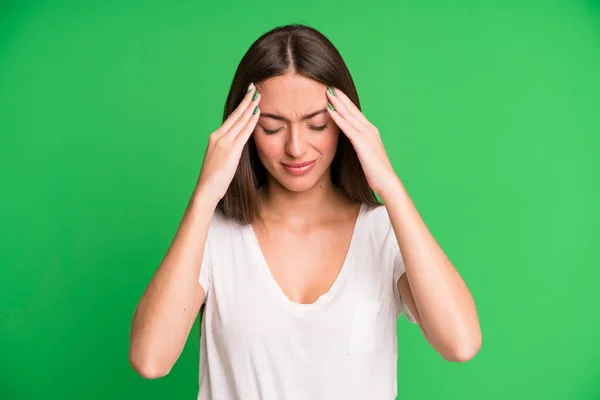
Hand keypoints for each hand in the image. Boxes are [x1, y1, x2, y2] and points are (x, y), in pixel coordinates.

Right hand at [195, 83, 260, 202]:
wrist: (206, 189)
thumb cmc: (214, 179)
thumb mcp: (219, 159)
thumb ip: (227, 149)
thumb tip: (237, 146)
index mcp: (215, 137)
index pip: (230, 118)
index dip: (240, 106)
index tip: (247, 95)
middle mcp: (218, 136)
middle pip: (235, 115)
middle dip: (245, 100)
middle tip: (254, 88)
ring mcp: (224, 142)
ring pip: (240, 120)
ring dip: (250, 107)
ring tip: (258, 95)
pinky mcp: (231, 150)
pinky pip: (244, 132)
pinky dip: (251, 121)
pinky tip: (257, 112)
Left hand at [326, 86, 399, 196]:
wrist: (387, 182)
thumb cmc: (377, 173)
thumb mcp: (366, 156)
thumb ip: (359, 147)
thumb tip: (352, 146)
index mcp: (371, 132)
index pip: (356, 114)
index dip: (346, 102)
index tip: (336, 93)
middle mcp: (370, 130)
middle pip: (352, 110)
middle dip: (341, 98)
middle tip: (330, 86)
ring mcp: (367, 135)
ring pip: (349, 115)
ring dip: (338, 103)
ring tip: (327, 92)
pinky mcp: (362, 143)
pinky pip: (347, 127)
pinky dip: (338, 117)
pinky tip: (329, 110)